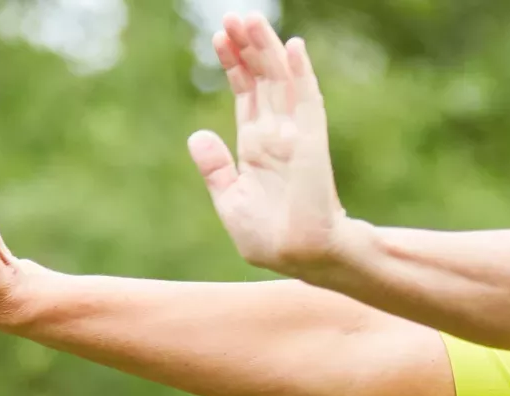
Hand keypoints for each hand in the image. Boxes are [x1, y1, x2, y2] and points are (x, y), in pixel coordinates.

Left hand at [188, 13, 350, 273]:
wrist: (298, 258)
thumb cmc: (267, 238)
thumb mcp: (231, 200)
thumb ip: (216, 168)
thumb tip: (198, 134)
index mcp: (256, 147)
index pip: (245, 95)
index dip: (234, 66)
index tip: (220, 37)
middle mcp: (277, 135)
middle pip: (262, 80)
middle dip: (248, 48)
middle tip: (235, 16)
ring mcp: (295, 136)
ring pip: (281, 82)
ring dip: (267, 50)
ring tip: (252, 19)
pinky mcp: (311, 143)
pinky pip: (307, 101)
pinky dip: (301, 74)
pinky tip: (293, 47)